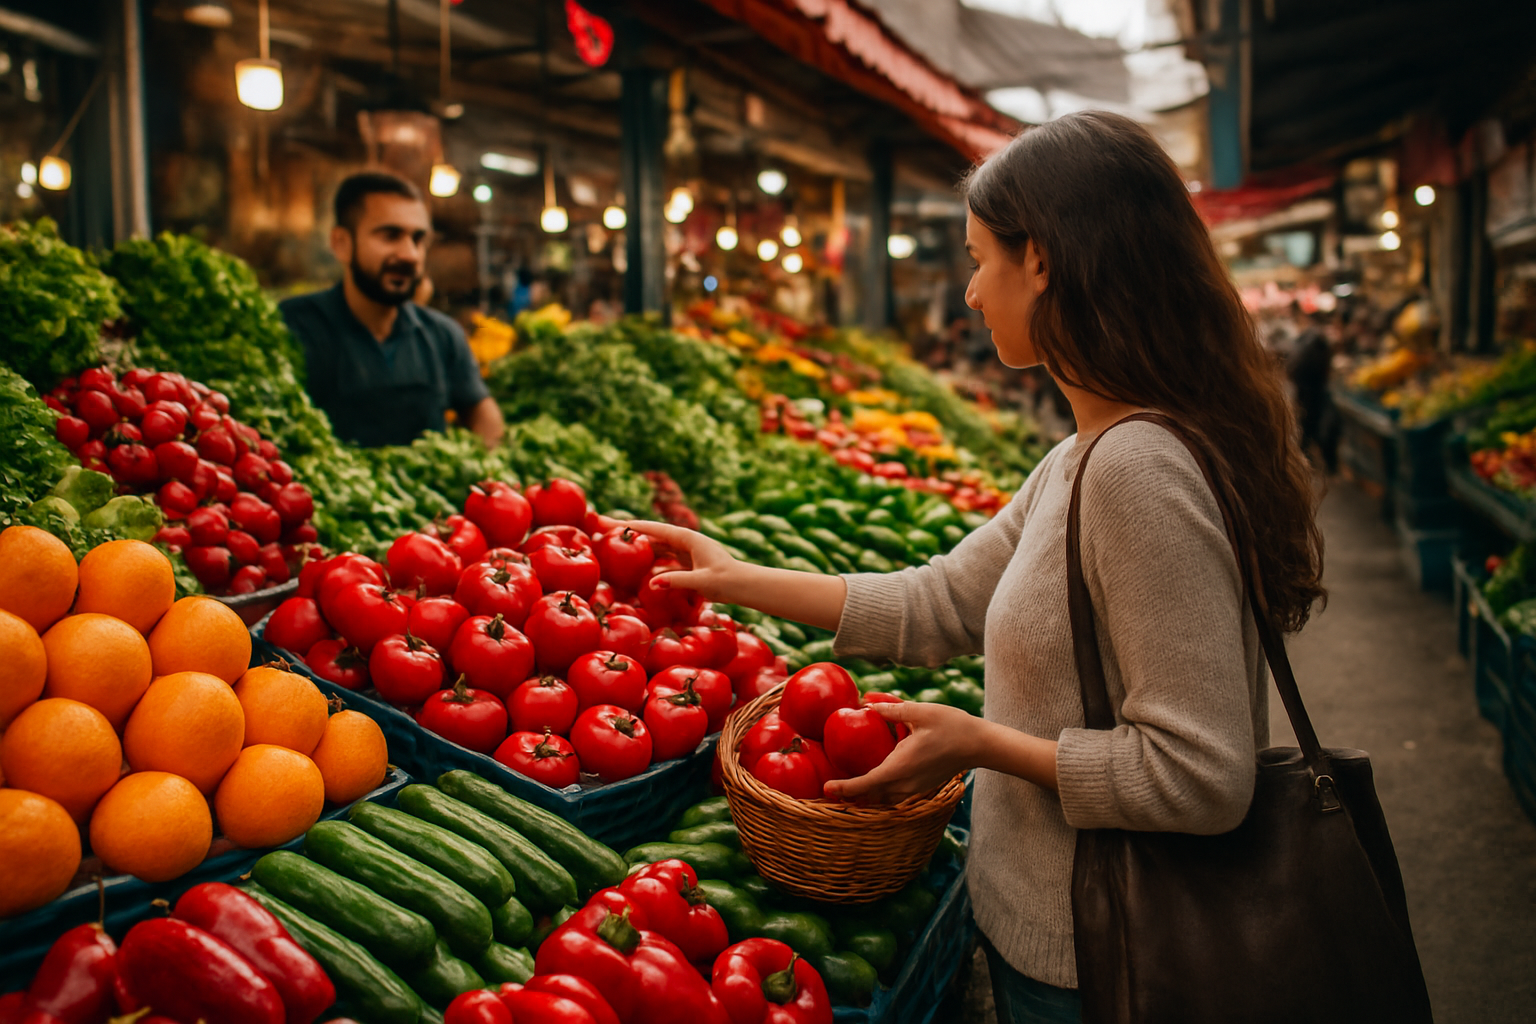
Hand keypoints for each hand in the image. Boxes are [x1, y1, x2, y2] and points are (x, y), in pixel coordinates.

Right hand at [624, 520, 747, 602]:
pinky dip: (648, 556)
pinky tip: (636, 558)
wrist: (745, 586)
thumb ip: (678, 581)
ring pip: (656, 545)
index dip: (633, 526)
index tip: (613, 522)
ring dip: (636, 542)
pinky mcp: (687, 562)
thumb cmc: (727, 581)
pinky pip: (663, 557)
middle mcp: (685, 541)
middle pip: (652, 534)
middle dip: (628, 530)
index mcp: (689, 539)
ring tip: (613, 539)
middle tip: (603, 526)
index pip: (656, 529)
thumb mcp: (702, 581)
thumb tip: (653, 583)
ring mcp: (686, 551)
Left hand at [824, 701, 981, 803]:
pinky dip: (881, 792)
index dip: (845, 789)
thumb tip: (865, 703)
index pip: (866, 784)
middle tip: (830, 788)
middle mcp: (906, 783)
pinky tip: (874, 781)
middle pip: (871, 797)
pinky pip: (895, 795)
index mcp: (901, 766)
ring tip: (847, 788)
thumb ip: (890, 709)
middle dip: (850, 795)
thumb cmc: (951, 726)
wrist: (979, 744)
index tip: (827, 788)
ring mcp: (915, 789)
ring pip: (883, 799)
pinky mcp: (922, 787)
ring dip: (866, 795)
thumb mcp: (918, 711)